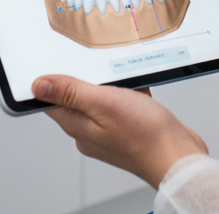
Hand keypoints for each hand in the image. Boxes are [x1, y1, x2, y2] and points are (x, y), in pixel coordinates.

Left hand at [32, 76, 207, 189]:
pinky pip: (122, 102)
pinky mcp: (129, 128)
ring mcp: (110, 131)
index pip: (51, 101)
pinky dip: (128, 90)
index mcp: (78, 126)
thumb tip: (38, 86)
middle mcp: (90, 131)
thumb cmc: (145, 135)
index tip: (52, 61)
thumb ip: (71, 93)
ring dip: (110, 82)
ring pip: (101, 97)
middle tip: (93, 60)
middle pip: (76, 97)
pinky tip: (138, 85)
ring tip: (121, 74)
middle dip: (84, 76)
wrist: (180, 157)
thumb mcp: (104, 103)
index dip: (48, 80)